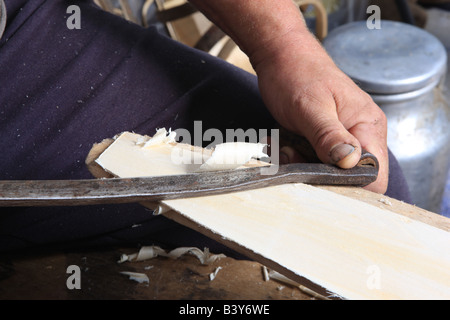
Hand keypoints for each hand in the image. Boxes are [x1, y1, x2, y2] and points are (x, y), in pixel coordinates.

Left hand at [251, 30, 388, 193]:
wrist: (281, 57)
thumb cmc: (298, 74)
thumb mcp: (311, 107)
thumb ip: (330, 136)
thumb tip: (351, 163)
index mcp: (368, 126)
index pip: (375, 173)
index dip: (351, 184)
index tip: (321, 177)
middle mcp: (360, 135)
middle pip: (348, 177)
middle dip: (318, 174)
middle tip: (293, 155)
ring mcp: (341, 138)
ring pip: (326, 171)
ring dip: (301, 165)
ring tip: (284, 147)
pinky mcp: (323, 139)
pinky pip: (312, 160)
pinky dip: (295, 157)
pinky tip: (281, 144)